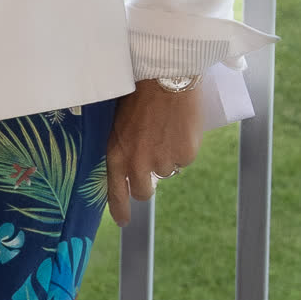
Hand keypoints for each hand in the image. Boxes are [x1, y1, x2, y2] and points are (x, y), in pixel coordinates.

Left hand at [105, 78, 204, 225]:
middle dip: (147, 184)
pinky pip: (184, 159)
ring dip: (166, 158)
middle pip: (144, 191)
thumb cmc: (138, 94)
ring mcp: (163, 161)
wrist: (165, 78)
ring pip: (167, 171)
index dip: (119, 208)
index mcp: (116, 153)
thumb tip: (131, 166)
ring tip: (163, 130)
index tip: (122, 221)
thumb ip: (124, 147)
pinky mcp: (185, 155)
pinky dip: (183, 148)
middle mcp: (138, 163)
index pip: (115, 191)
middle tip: (151, 165)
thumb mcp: (119, 122)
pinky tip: (178, 127)